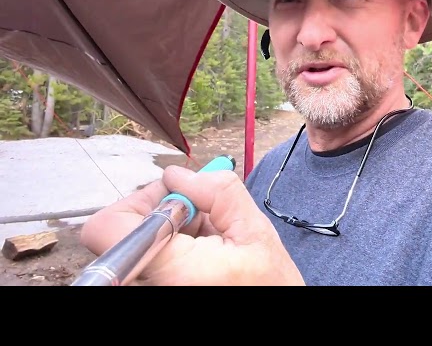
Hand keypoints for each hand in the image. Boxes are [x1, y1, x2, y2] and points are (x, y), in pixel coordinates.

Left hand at [79, 165, 304, 285]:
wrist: (274, 308)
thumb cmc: (269, 283)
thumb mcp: (255, 231)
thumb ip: (217, 192)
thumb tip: (177, 174)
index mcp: (173, 269)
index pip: (106, 228)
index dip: (138, 203)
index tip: (173, 199)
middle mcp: (151, 283)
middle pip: (122, 230)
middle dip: (160, 211)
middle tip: (199, 215)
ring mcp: (151, 286)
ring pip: (135, 242)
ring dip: (167, 228)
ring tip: (206, 238)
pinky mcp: (155, 285)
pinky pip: (146, 255)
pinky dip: (170, 244)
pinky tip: (201, 250)